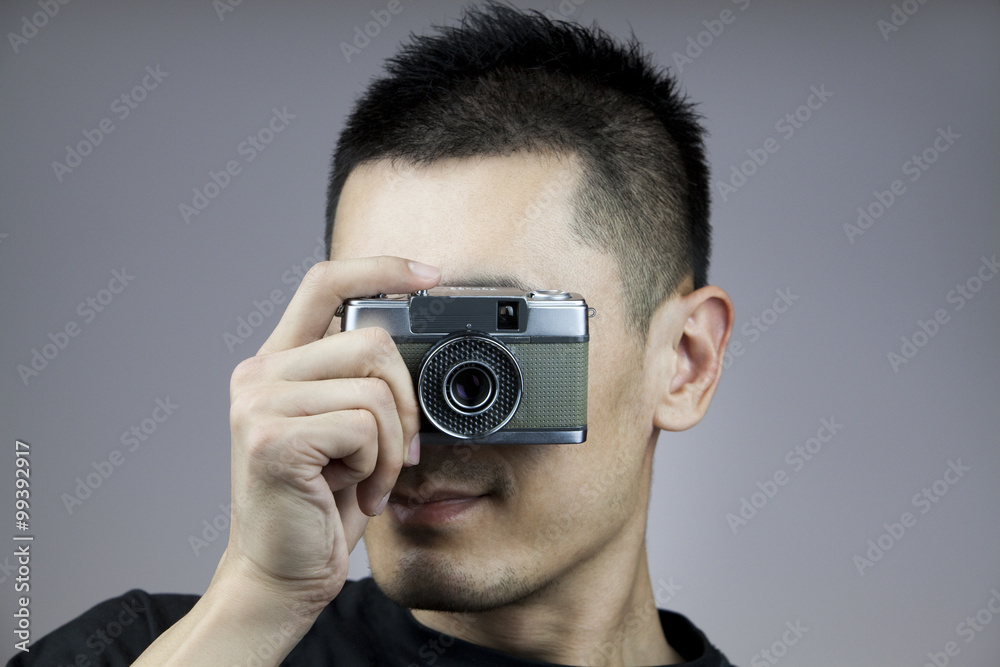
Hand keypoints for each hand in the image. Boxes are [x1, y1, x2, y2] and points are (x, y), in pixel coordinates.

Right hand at [219, 256, 439, 617]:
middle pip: (370, 340)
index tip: (429, 276)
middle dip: (404, 400)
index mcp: (279, 364)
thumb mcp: (345, 431)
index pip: (325, 283)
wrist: (281, 574)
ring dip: (391, 444)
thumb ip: (363, 384)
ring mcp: (259, 403)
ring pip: (373, 389)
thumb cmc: (320, 504)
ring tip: (369, 477)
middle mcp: (260, 374)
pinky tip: (354, 491)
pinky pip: (363, 427)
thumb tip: (417, 349)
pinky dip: (377, 465)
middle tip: (396, 449)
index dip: (380, 268)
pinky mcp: (272, 438)